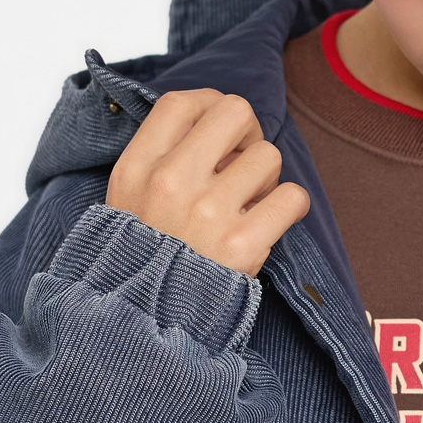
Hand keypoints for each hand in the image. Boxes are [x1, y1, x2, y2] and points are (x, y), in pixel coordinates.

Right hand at [105, 88, 309, 276]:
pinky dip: (290, 207)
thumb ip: (163, 158)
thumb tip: (219, 129)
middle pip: (235, 112)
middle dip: (248, 133)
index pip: (181, 102)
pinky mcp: (243, 244)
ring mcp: (208, 212)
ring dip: (267, 178)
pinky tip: (268, 222)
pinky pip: (293, 196)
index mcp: (138, 168)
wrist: (148, 320)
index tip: (220, 130)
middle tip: (243, 163)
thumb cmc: (147, 255)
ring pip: (269, 155)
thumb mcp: (129, 199)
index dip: (211, 104)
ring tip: (248, 205)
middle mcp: (171, 182)